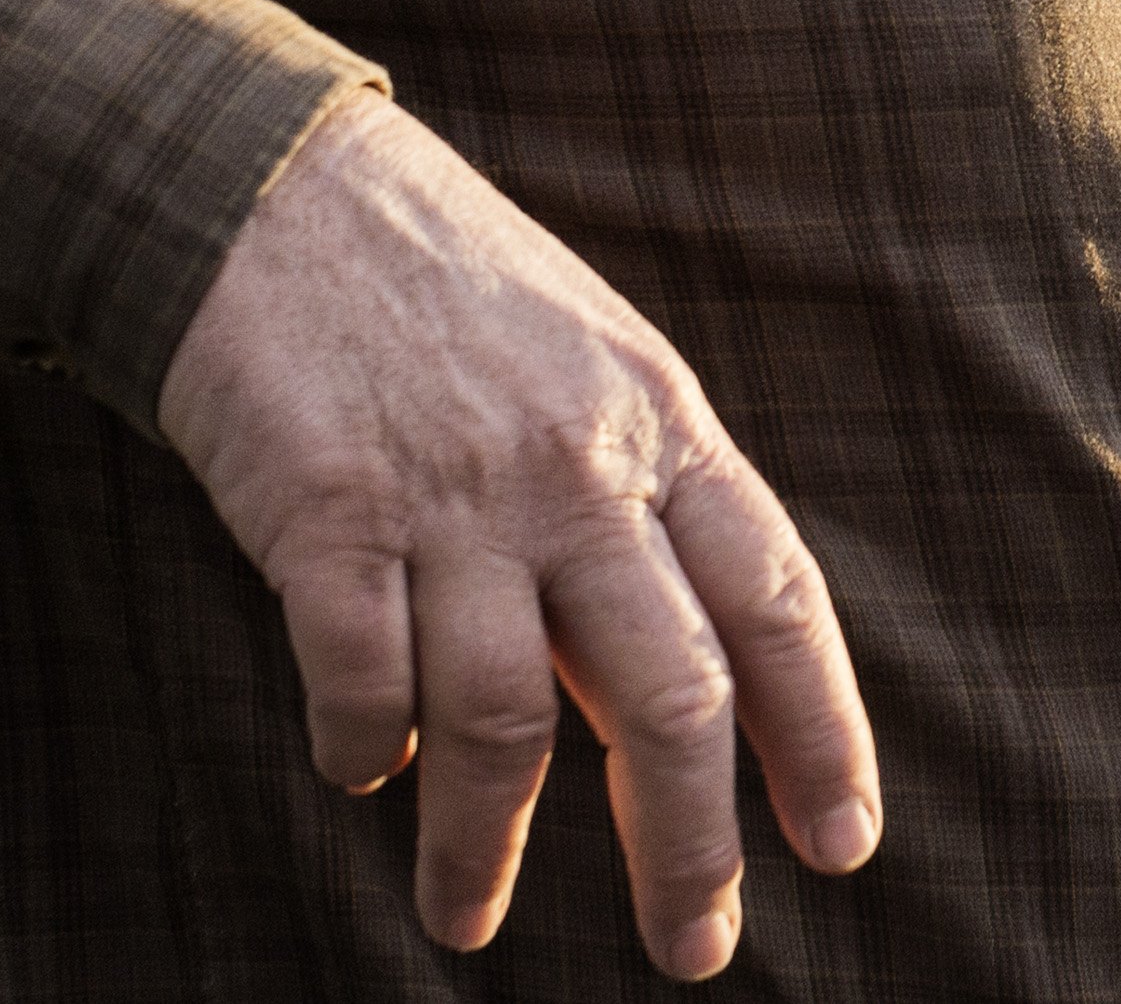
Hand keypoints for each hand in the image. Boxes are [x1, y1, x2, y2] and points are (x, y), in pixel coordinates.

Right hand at [156, 93, 879, 977]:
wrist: (277, 191)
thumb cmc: (452, 297)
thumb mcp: (593, 370)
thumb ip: (643, 517)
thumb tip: (684, 699)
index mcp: (663, 425)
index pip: (777, 599)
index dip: (822, 732)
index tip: (843, 845)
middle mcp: (577, 468)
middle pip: (670, 693)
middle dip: (689, 845)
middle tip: (695, 951)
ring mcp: (455, 495)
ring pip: (509, 721)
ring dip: (487, 845)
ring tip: (469, 919)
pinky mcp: (327, 514)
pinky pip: (365, 681)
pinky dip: (364, 750)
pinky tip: (359, 769)